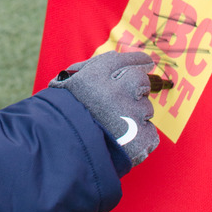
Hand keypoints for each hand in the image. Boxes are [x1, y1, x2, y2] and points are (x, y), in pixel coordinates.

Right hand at [49, 51, 158, 165]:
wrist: (60, 154)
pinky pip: (150, 133)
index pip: (122, 60)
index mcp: (94, 77)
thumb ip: (88, 68)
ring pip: (147, 108)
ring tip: (117, 127)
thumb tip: (115, 56)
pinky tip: (125, 141)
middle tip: (126, 99)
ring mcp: (129, 116)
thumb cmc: (61, 118)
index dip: (137, 60)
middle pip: (140, 80)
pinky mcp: (139, 140)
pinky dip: (141, 138)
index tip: (146, 61)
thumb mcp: (65, 85)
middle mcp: (114, 92)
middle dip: (138, 88)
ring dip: (136, 115)